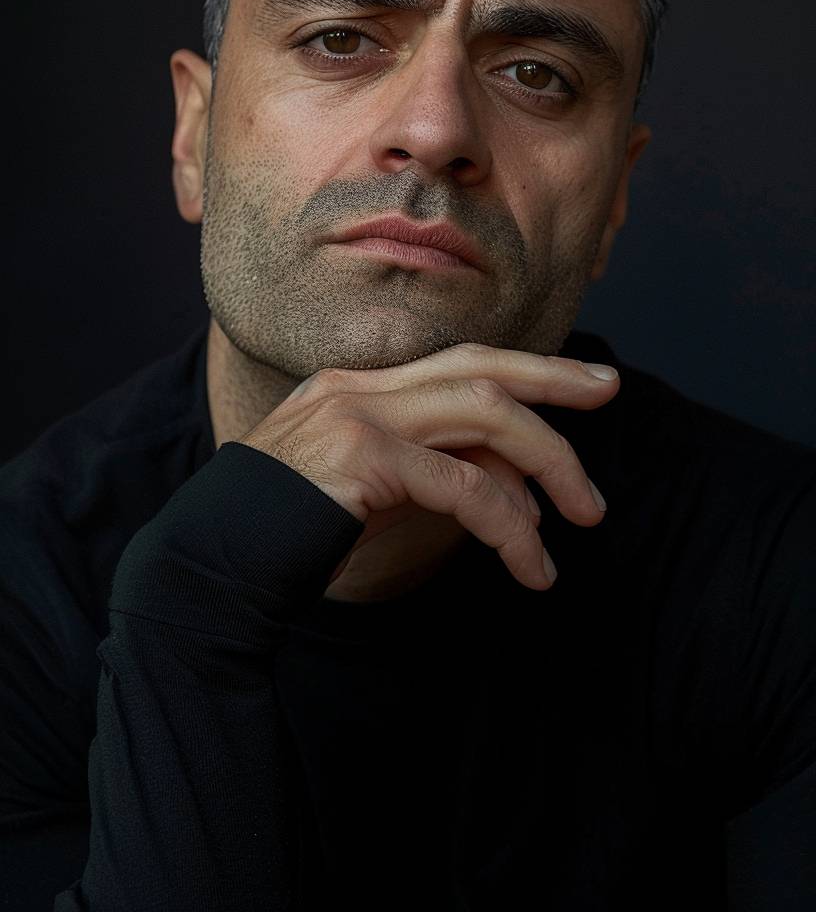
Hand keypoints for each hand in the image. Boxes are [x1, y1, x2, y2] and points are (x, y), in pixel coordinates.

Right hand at [237, 343, 618, 590]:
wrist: (206, 568)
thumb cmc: (282, 542)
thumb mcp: (362, 494)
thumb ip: (424, 473)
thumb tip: (513, 493)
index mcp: (351, 386)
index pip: (456, 363)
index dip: (524, 369)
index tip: (580, 381)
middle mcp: (356, 386)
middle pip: (479, 365)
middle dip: (553, 377)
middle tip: (612, 389)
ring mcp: (356, 414)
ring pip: (485, 414)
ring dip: (549, 462)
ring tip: (586, 516)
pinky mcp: (363, 457)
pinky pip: (463, 485)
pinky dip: (510, 524)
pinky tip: (531, 565)